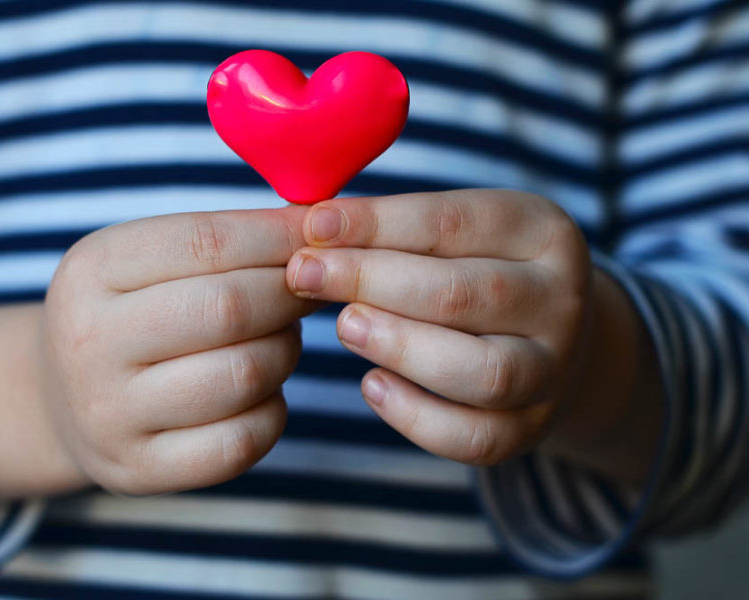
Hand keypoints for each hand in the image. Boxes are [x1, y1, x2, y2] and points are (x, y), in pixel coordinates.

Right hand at [40, 207, 317, 494]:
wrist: (58, 399)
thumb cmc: (126, 315)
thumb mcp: (143, 261)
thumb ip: (221, 242)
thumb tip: (318, 226)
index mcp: (90, 272)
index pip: (207, 244)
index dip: (278, 238)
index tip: (317, 236)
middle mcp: (89, 344)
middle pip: (229, 310)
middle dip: (289, 296)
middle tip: (307, 292)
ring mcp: (110, 416)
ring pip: (244, 375)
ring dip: (285, 352)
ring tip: (279, 339)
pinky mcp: (139, 470)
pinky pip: (240, 442)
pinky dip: (272, 411)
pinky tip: (262, 392)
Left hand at [285, 190, 594, 465]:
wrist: (549, 337)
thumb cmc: (478, 270)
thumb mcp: (457, 233)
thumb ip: (396, 229)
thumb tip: (312, 227)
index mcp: (543, 233)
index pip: (452, 223)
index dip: (375, 225)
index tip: (312, 226)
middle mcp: (561, 301)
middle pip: (464, 295)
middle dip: (371, 282)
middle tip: (305, 275)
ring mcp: (553, 372)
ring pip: (482, 372)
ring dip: (400, 347)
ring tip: (344, 326)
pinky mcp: (532, 429)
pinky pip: (475, 438)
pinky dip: (416, 416)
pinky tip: (371, 385)